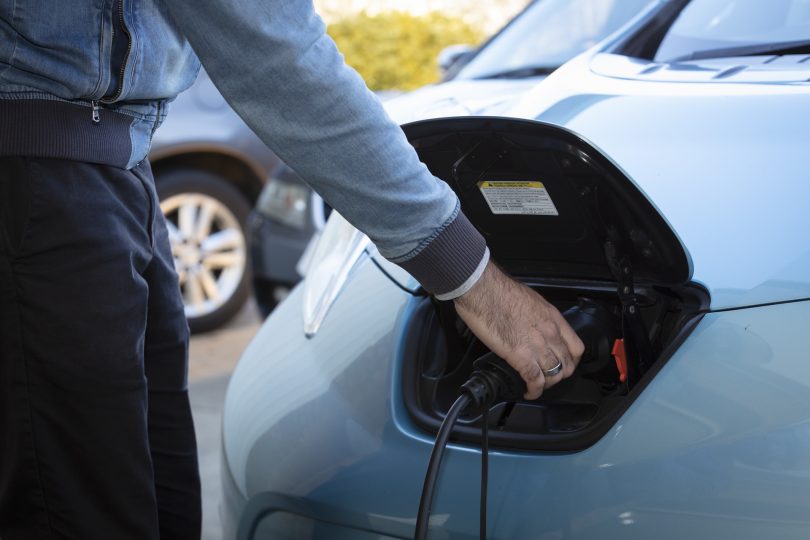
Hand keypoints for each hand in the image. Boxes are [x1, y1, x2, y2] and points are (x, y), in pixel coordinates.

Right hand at [453, 260, 584, 399]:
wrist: (482, 289)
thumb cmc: (499, 290)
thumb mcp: (530, 300)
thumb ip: (538, 316)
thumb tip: (534, 326)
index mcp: (553, 317)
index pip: (576, 347)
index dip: (572, 360)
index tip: (563, 363)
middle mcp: (549, 333)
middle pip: (567, 365)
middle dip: (559, 375)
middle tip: (549, 377)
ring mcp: (536, 345)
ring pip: (554, 376)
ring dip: (547, 385)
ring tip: (537, 386)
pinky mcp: (519, 356)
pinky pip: (535, 380)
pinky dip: (533, 391)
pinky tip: (528, 392)